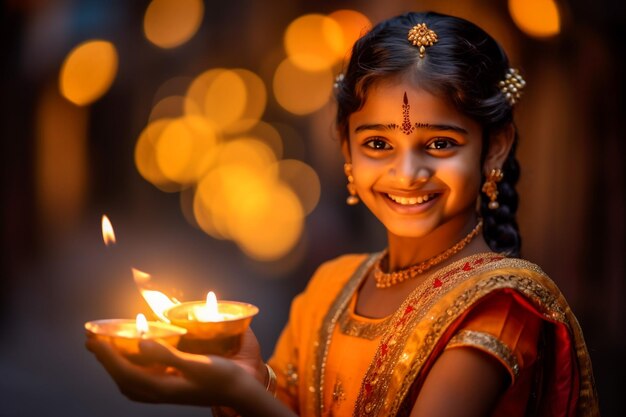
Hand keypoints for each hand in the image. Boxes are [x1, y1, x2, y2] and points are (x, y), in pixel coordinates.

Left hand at [85, 328, 265, 406]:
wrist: (240, 392)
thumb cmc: (223, 376)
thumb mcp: (197, 363)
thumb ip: (168, 356)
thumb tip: (141, 344)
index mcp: (163, 387)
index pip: (124, 372)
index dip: (106, 356)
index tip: (93, 339)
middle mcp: (160, 393)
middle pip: (121, 378)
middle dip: (104, 359)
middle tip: (91, 340)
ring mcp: (165, 393)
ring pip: (129, 382)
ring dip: (114, 365)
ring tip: (105, 349)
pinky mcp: (171, 389)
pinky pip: (141, 381)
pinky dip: (129, 370)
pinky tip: (133, 359)